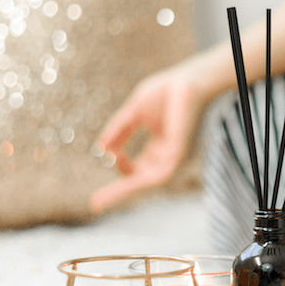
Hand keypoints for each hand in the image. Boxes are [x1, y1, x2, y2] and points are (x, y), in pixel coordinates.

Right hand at [91, 58, 212, 212]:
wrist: (189, 80)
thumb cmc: (167, 92)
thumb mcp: (134, 114)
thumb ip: (119, 131)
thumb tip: (101, 150)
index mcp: (161, 148)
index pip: (139, 169)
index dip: (121, 169)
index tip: (106, 157)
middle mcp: (169, 157)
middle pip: (142, 181)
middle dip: (120, 192)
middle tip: (95, 205)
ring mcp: (176, 157)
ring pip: (148, 183)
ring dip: (124, 192)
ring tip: (101, 202)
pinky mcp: (180, 154)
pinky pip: (159, 175)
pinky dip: (140, 182)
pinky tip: (124, 186)